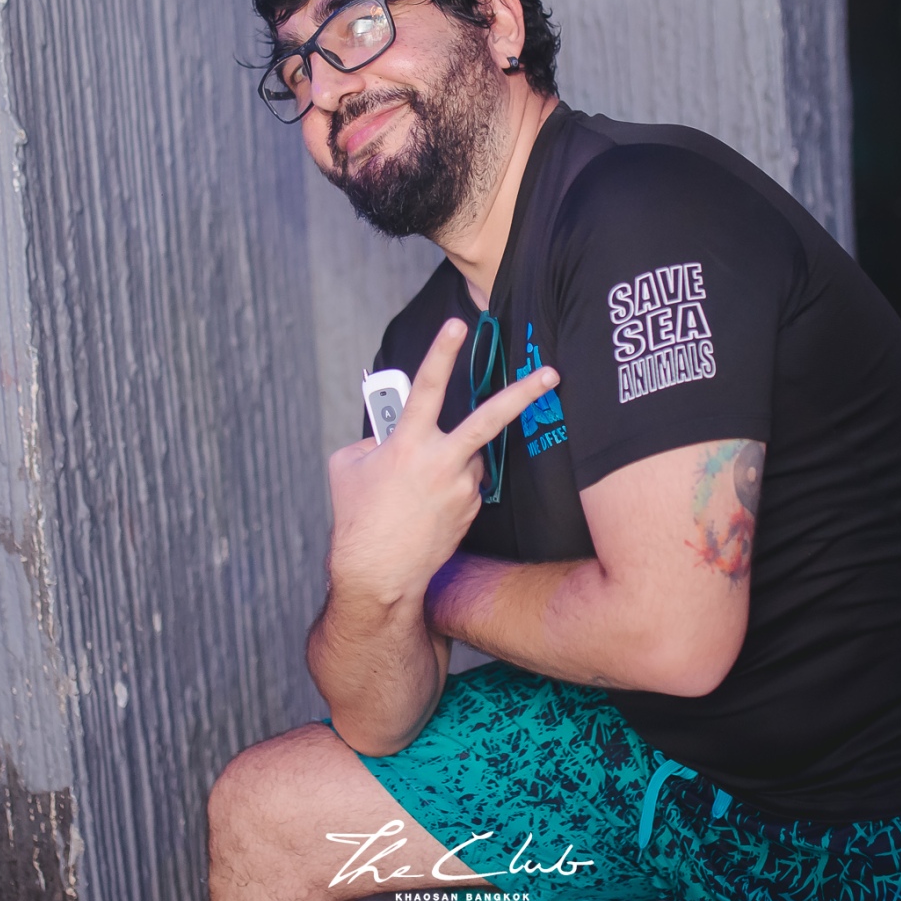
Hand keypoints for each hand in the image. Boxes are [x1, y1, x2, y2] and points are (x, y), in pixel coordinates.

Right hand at [326, 318, 559, 606]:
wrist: (379, 576)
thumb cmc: (357, 519)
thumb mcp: (347, 467)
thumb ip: (371, 437)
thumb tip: (387, 429)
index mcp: (406, 445)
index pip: (427, 387)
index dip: (441, 352)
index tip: (459, 324)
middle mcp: (441, 462)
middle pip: (489, 419)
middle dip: (524, 393)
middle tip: (552, 373)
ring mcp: (461, 487)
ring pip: (468, 454)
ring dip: (451, 457)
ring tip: (418, 488)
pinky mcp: (471, 508)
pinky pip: (466, 482)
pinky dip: (450, 484)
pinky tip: (427, 506)